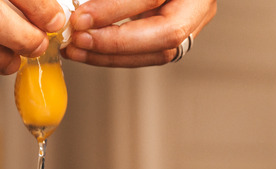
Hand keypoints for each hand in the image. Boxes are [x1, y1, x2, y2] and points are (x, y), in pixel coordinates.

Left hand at [62, 0, 216, 66]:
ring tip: (76, 49)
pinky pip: (150, 52)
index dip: (114, 10)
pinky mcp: (179, 32)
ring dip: (111, 55)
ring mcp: (194, 18)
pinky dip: (117, 55)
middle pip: (167, 34)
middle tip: (78, 39)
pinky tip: (90, 50)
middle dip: (115, 43)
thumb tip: (80, 10)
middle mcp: (199, 0)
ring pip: (160, 52)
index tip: (81, 18)